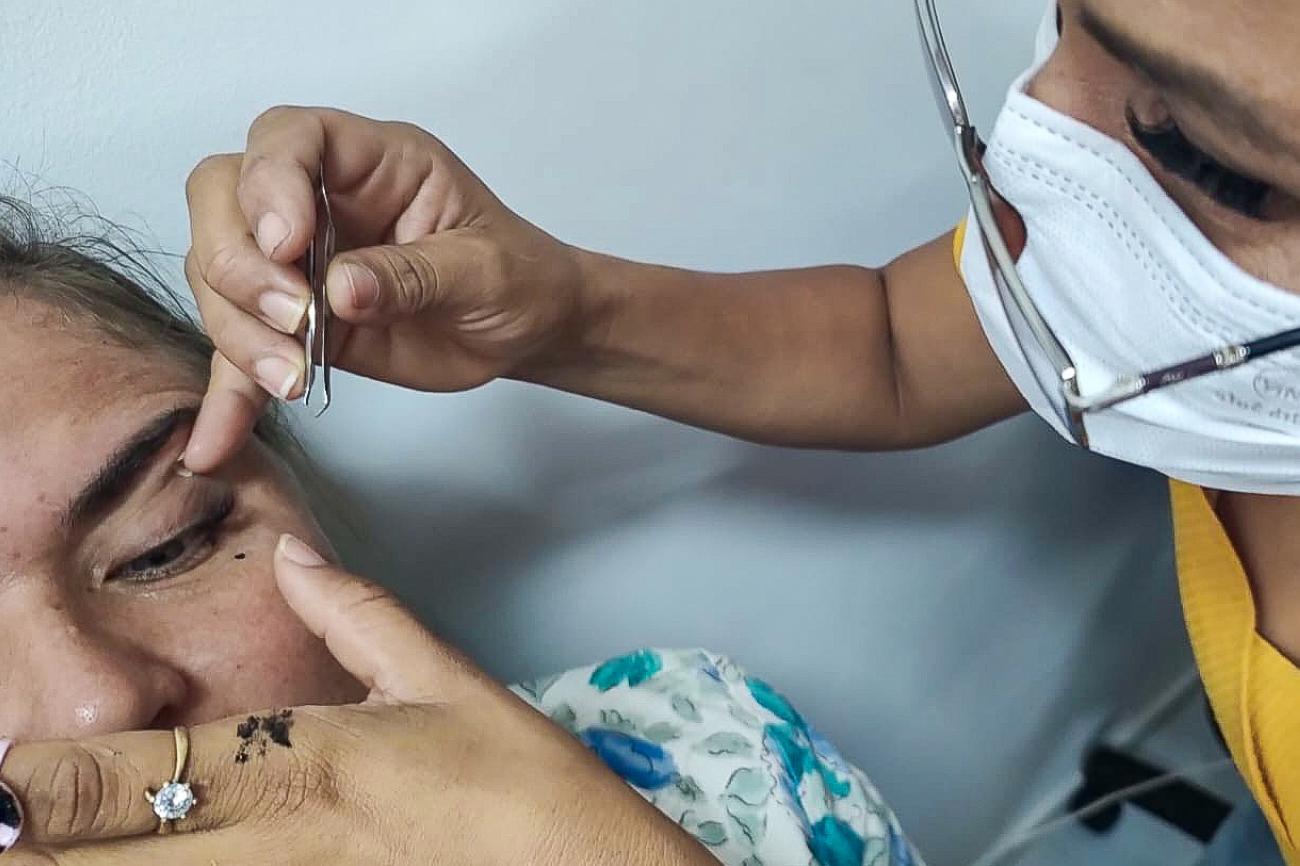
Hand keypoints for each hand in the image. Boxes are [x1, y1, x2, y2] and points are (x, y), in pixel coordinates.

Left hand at [1, 538, 712, 864]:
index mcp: (309, 762)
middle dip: (38, 842)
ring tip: (25, 854)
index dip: (54, 787)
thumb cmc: (523, 786)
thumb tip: (293, 554)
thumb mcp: (447, 680)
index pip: (152, 773)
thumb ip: (358, 614)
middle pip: (127, 853)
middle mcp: (283, 839)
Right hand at [182, 106, 588, 472]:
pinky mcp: (294, 325)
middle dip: (239, 262)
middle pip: (223, 198)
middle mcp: (321, 201)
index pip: (289, 137)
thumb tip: (338, 289)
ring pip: (218, 276)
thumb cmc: (518, 277)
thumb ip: (413, 274)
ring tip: (291, 378)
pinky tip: (216, 440)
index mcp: (373, 161)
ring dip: (237, 330)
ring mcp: (299, 262)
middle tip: (292, 318)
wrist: (527, 332)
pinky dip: (229, 396)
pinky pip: (243, 352)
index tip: (290, 244)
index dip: (270, 182)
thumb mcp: (484, 270)